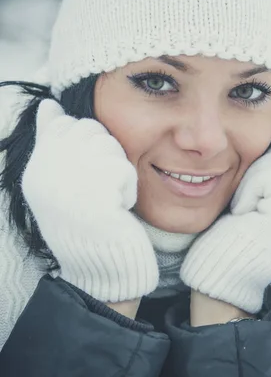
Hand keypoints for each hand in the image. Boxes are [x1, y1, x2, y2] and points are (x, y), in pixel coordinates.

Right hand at [22, 99, 157, 302]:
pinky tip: (117, 210)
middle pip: (88, 129)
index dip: (85, 141)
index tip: (88, 170)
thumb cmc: (89, 226)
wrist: (102, 272)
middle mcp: (44, 173)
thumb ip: (54, 143)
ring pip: (108, 145)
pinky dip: (127, 188)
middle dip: (104, 154)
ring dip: (117, 170)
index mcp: (35, 171)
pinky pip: (123, 168)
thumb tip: (49, 104)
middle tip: (99, 188)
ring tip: (107, 199)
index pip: (61, 124)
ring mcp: (67, 182)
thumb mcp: (64, 184)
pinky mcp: (94, 193)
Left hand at [180, 140, 270, 313]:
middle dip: (263, 171)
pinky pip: (266, 174)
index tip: (263, 200)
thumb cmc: (239, 234)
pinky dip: (248, 192)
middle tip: (253, 207)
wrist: (227, 274)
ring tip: (250, 213)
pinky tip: (247, 217)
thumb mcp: (269, 197)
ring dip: (253, 183)